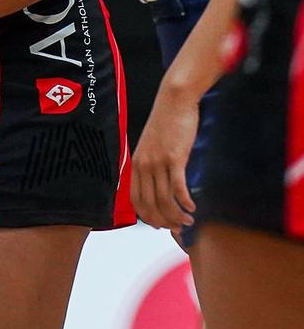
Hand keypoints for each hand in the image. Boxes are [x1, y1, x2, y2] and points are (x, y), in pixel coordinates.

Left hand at [131, 83, 198, 231]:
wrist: (174, 100)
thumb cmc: (166, 122)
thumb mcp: (151, 145)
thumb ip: (152, 165)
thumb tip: (159, 185)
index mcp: (136, 163)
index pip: (136, 200)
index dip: (148, 217)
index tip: (160, 224)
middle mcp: (144, 165)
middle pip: (150, 205)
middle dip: (164, 221)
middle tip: (178, 228)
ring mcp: (158, 162)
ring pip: (164, 200)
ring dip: (177, 216)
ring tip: (188, 220)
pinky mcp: (174, 157)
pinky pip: (178, 188)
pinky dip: (185, 202)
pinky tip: (193, 207)